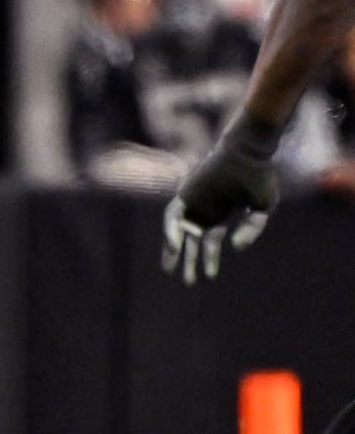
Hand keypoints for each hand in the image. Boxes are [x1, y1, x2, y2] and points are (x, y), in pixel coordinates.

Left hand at [160, 115, 280, 284]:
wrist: (248, 153)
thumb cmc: (259, 176)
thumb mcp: (263, 207)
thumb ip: (252, 228)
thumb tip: (234, 249)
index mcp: (220, 212)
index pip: (210, 240)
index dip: (209, 259)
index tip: (209, 276)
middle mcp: (203, 209)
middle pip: (191, 240)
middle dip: (188, 261)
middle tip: (187, 281)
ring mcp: (193, 201)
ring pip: (178, 231)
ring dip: (173, 250)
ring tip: (170, 271)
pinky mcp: (184, 194)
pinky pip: (172, 216)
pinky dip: (170, 231)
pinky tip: (174, 247)